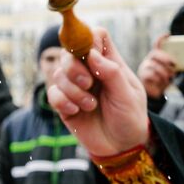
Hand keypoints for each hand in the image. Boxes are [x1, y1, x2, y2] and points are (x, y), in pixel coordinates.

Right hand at [47, 26, 150, 157]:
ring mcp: (76, 87)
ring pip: (59, 73)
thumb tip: (92, 53)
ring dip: (73, 90)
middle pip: (70, 51)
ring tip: (90, 105)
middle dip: (75, 67)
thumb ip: (112, 73)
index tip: (90, 55)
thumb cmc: (130, 118)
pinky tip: (76, 112)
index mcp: (110, 63)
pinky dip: (63, 101)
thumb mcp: (128, 96)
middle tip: (88, 84)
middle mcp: (90, 71)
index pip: (96, 36)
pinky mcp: (65, 104)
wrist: (121, 147)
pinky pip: (53, 93)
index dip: (89, 39)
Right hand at [136, 39, 176, 98]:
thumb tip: (180, 62)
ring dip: (164, 71)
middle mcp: (149, 60)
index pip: (157, 45)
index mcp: (156, 57)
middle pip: (154, 53)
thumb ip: (174, 65)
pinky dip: (159, 78)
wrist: (158, 94)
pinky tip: (162, 82)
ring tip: (169, 77)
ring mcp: (144, 68)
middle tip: (174, 63)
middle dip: (165, 57)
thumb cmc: (165, 81)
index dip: (162, 39)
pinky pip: (150, 75)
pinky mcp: (142, 77)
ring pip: (153, 65)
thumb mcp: (171, 71)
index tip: (168, 34)